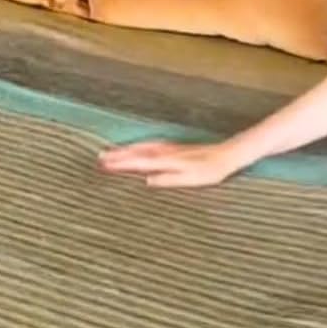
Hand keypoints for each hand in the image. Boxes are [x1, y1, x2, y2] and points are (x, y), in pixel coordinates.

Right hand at [97, 140, 245, 188]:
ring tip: (109, 153)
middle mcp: (165, 152)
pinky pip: (149, 146)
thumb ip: (169, 180)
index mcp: (167, 160)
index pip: (138, 161)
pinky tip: (134, 149)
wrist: (227, 155)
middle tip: (99, 158)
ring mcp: (169, 148)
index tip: (104, 165)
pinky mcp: (173, 148)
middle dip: (117, 155)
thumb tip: (147, 181)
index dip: (121, 163)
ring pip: (142, 147)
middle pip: (136, 152)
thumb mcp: (192, 179)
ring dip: (125, 150)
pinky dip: (137, 147)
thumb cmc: (211, 170)